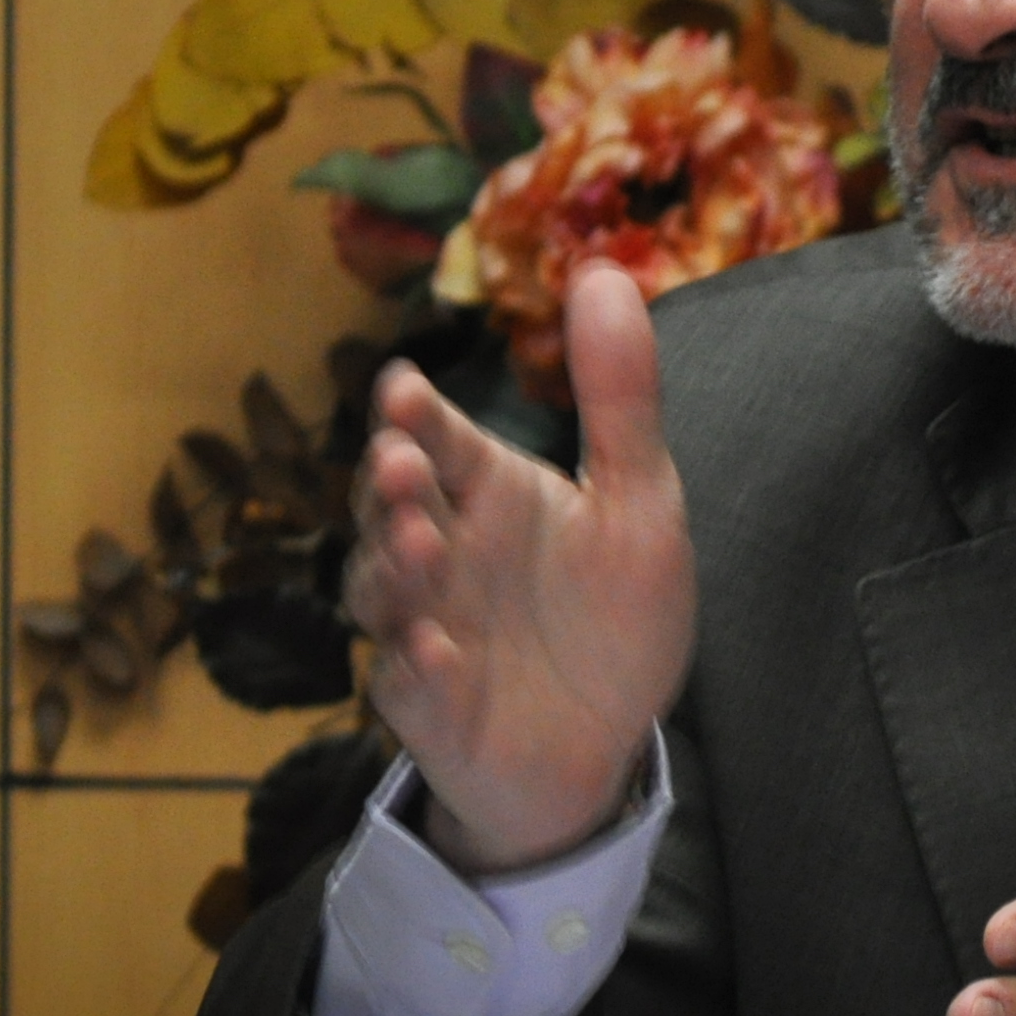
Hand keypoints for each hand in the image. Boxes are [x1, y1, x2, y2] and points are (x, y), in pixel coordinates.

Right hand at [347, 263, 697, 874]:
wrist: (607, 744)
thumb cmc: (612, 618)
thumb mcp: (638, 502)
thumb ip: (621, 397)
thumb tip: (607, 270)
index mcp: (487, 492)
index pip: (437, 437)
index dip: (413, 413)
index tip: (404, 388)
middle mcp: (442, 551)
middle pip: (388, 504)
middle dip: (387, 483)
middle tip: (402, 465)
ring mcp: (424, 627)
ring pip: (378, 589)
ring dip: (389, 566)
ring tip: (418, 545)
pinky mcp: (427, 705)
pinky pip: (403, 685)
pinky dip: (415, 669)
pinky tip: (442, 654)